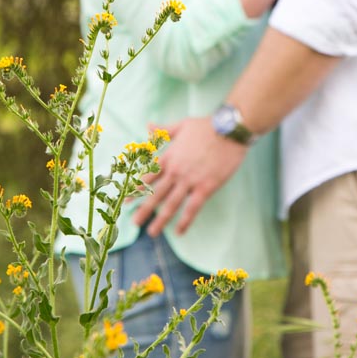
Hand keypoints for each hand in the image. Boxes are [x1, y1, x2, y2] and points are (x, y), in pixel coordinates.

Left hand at [133, 117, 246, 235]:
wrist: (230, 130)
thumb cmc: (207, 126)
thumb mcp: (181, 125)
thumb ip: (163, 130)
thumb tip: (147, 125)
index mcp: (169, 157)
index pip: (147, 177)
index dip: (136, 190)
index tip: (126, 201)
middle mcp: (175, 171)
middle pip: (156, 194)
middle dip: (144, 209)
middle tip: (134, 223)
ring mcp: (190, 180)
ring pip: (171, 204)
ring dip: (160, 220)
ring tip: (152, 232)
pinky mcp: (206, 187)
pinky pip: (193, 208)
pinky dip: (185, 221)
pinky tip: (179, 232)